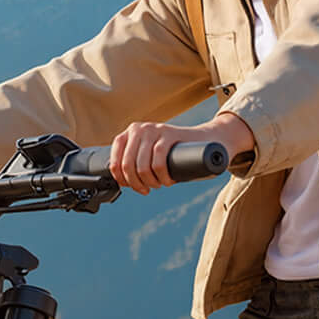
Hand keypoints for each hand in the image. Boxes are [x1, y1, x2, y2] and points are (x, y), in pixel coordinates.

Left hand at [107, 111, 254, 195]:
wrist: (204, 140)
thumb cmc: (174, 152)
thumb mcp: (150, 154)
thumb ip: (136, 162)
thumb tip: (122, 182)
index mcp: (129, 134)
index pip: (115, 160)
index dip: (122, 179)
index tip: (131, 187)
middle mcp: (138, 129)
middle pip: (127, 165)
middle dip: (136, 183)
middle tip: (147, 189)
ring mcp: (153, 130)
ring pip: (141, 165)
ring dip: (150, 182)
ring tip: (159, 184)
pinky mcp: (168, 133)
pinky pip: (158, 160)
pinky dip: (161, 176)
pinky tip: (167, 181)